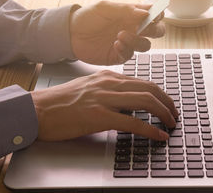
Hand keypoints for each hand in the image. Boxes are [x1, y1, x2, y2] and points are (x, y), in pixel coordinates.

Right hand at [30, 70, 177, 140]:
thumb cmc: (61, 102)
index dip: (160, 94)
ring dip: (164, 114)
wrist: (37, 109)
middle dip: (167, 103)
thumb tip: (128, 104)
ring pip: (145, 101)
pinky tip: (159, 135)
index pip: (143, 82)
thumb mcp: (89, 89)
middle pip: (150, 89)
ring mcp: (105, 98)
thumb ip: (110, 92)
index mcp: (108, 77)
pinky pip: (133, 122)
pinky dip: (150, 130)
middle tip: (174, 115)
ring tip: (171, 124)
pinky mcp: (99, 116)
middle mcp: (109, 84)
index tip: (167, 104)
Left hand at [70, 1, 164, 64]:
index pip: (155, 14)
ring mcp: (128, 43)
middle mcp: (134, 29)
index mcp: (133, 15)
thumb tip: (147, 13)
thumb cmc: (88, 17)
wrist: (70, 34)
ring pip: (146, 46)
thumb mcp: (105, 8)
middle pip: (157, 32)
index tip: (154, 15)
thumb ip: (126, 10)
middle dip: (155, 30)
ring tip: (120, 35)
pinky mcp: (119, 56)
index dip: (159, 14)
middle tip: (143, 28)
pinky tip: (115, 44)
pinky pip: (130, 56)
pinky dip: (126, 50)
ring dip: (137, 41)